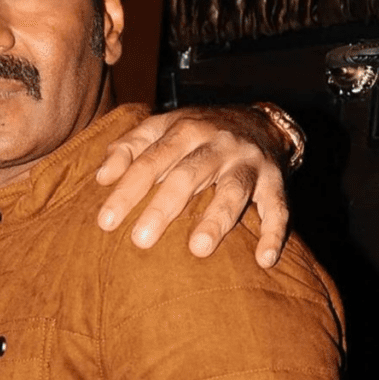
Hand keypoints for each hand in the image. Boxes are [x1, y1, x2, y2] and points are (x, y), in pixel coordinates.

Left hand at [96, 106, 290, 267]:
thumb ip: (128, 148)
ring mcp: (248, 161)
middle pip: (187, 175)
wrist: (259, 120)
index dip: (127, 191)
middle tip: (140, 240)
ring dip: (217, 219)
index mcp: (183, 130)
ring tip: (198, 249)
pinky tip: (264, 259)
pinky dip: (274, 233)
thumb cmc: (196, 133)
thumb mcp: (161, 128)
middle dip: (163, 207)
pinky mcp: (276, 180)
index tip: (105, 222)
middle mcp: (217, 143)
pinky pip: (278, 207)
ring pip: (233, 190)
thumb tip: (101, 178)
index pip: (149, 161)